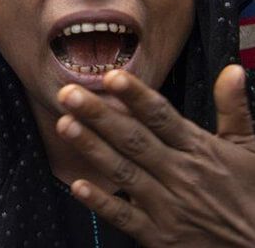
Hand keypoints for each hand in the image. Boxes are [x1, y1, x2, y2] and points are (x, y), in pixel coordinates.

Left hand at [55, 66, 254, 246]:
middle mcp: (180, 174)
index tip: (111, 76)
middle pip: (134, 139)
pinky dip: (102, 202)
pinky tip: (78, 185)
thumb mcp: (251, 150)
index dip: (136, 96)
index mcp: (199, 150)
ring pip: (123, 172)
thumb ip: (234, 109)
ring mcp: (168, 206)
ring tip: (65, 125)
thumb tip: (232, 70)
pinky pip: (125, 217)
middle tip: (69, 94)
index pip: (162, 116)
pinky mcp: (160, 237)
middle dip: (99, 115)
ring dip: (92, 148)